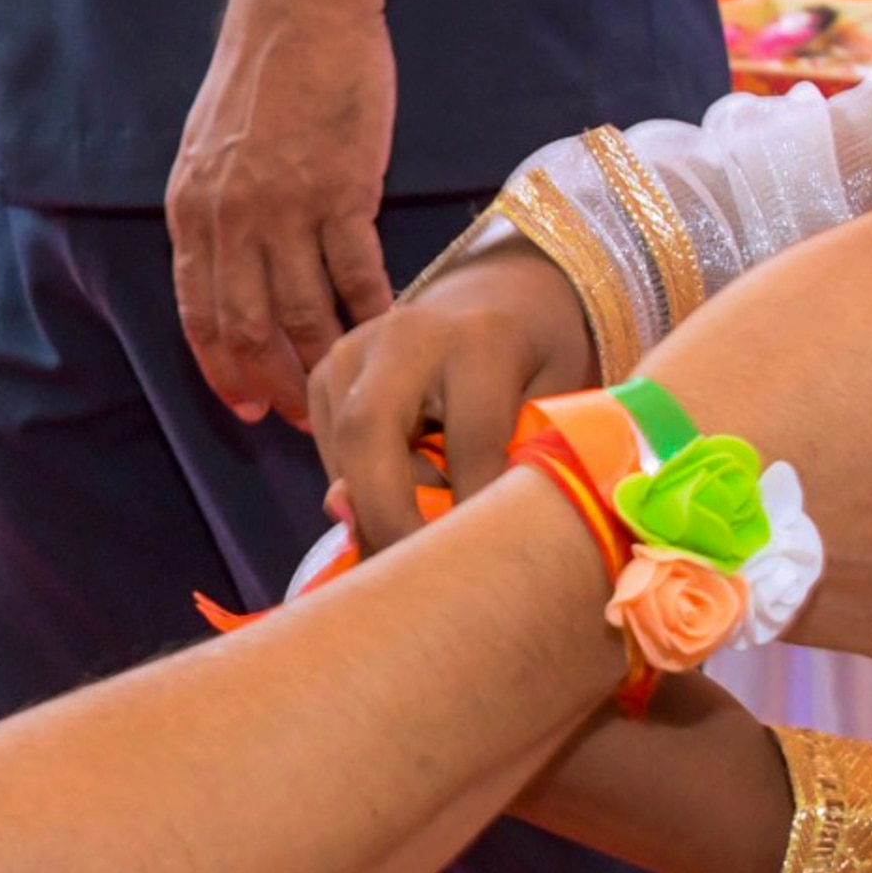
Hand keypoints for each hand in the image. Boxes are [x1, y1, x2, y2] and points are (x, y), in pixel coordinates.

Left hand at [167, 0, 394, 425]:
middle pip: (250, 328)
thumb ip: (213, 213)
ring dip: (326, 361)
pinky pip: (357, 274)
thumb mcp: (207, 150)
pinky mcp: (343, 190)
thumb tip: (224, 272)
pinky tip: (388, 334)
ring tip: (348, 386)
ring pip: (304, 313)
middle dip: (276, 383)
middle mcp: (229, 218)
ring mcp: (285, 207)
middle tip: (305, 417)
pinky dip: (374, 313)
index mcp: (191, 210)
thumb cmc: (262, 75)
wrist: (299, 8)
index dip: (223, 369)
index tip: (247, 406)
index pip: (198, 313)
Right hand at [308, 243, 594, 555]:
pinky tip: (407, 480)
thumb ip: (502, 461)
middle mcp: (404, 335)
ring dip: (379, 502)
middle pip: (367, 435)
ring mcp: (353, 349)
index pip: (469, 442)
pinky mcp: (325, 370)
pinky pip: (331, 449)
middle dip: (386, 517)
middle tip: (413, 577)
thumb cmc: (538, 364)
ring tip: (428, 512)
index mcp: (481, 341)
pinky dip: (367, 484)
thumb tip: (427, 517)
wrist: (501, 295)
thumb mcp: (546, 408)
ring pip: (342, 452)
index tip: (485, 566)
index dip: (474, 512)